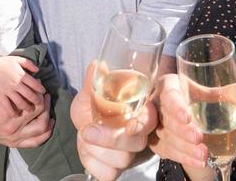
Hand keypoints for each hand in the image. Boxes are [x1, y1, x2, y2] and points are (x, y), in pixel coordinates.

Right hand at [0, 55, 45, 114]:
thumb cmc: (3, 63)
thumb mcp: (18, 59)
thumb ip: (29, 64)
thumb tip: (38, 70)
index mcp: (21, 75)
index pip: (35, 84)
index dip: (40, 89)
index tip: (43, 93)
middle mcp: (16, 84)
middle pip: (29, 95)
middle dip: (37, 101)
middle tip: (40, 104)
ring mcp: (8, 91)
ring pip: (20, 102)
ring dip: (27, 107)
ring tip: (30, 110)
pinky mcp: (0, 95)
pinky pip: (7, 105)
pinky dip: (12, 111)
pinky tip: (16, 114)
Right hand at [0, 67, 51, 148]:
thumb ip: (4, 83)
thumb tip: (31, 71)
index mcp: (9, 116)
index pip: (35, 107)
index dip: (42, 98)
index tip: (44, 92)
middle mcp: (12, 129)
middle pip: (41, 121)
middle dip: (47, 110)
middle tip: (47, 100)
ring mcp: (12, 138)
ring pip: (39, 135)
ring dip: (48, 125)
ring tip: (51, 116)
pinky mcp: (11, 143)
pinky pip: (32, 143)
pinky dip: (41, 137)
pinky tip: (46, 129)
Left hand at [71, 61, 156, 180]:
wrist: (83, 125)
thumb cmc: (93, 107)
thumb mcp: (91, 92)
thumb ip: (95, 80)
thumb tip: (97, 64)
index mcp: (139, 113)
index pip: (151, 119)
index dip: (142, 124)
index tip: (129, 126)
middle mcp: (139, 135)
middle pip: (137, 143)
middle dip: (110, 140)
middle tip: (87, 131)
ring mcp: (129, 154)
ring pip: (122, 160)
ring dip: (95, 149)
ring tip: (84, 135)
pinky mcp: (116, 169)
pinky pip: (108, 174)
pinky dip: (90, 162)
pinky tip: (85, 149)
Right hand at [150, 73, 235, 175]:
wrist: (178, 109)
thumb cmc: (192, 95)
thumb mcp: (206, 92)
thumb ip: (227, 93)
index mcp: (169, 86)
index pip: (169, 96)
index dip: (176, 107)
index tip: (187, 117)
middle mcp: (158, 105)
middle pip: (167, 120)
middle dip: (183, 132)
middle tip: (199, 138)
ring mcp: (155, 125)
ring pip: (167, 139)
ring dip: (185, 148)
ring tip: (204, 155)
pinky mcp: (158, 141)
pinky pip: (169, 152)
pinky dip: (185, 158)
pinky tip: (200, 162)